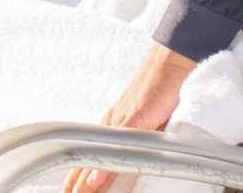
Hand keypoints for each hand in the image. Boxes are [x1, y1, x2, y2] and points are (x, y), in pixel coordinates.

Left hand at [61, 44, 199, 192]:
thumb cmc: (163, 89)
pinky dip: (106, 165)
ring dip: (84, 179)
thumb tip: (130, 159)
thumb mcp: (150, 121)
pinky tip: (96, 180)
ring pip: (96, 155)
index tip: (70, 191)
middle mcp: (112, 123)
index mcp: (114, 124)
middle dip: (75, 182)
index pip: (90, 155)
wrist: (172, 63)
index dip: (79, 176)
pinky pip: (116, 146)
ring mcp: (121, 121)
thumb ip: (139, 141)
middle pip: (86, 157)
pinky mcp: (135, 119)